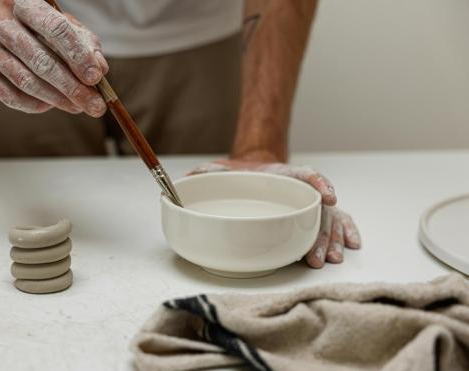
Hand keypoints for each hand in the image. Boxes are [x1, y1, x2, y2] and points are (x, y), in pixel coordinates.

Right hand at [0, 0, 107, 115]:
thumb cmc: (39, 25)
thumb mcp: (66, 25)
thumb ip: (86, 44)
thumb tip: (100, 70)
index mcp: (24, 1)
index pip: (55, 28)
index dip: (77, 55)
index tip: (96, 78)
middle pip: (40, 60)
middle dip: (71, 87)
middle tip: (94, 106)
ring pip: (24, 80)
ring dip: (55, 99)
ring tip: (77, 107)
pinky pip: (8, 95)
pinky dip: (33, 104)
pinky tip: (50, 105)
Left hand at [190, 157, 360, 267]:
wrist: (253, 172)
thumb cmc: (239, 174)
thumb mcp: (221, 169)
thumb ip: (207, 172)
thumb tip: (187, 179)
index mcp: (281, 175)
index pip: (305, 174)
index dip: (318, 182)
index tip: (328, 197)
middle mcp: (299, 189)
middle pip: (318, 209)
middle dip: (321, 234)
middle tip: (317, 258)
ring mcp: (307, 202)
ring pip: (328, 219)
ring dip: (331, 239)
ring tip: (329, 259)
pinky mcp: (311, 213)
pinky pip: (336, 220)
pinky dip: (345, 231)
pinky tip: (351, 244)